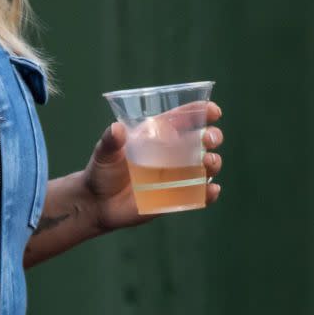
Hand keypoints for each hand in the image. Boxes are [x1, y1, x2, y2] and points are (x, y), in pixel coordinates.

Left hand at [83, 102, 223, 231]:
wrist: (98, 203)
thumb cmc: (102, 170)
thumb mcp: (104, 153)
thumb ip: (111, 141)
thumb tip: (116, 129)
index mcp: (157, 135)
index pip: (182, 119)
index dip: (200, 112)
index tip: (214, 111)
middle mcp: (171, 153)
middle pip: (201, 140)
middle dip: (212, 136)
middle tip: (209, 138)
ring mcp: (176, 176)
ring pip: (205, 166)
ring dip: (213, 162)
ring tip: (208, 161)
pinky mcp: (176, 198)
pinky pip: (198, 195)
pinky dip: (208, 193)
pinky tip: (211, 190)